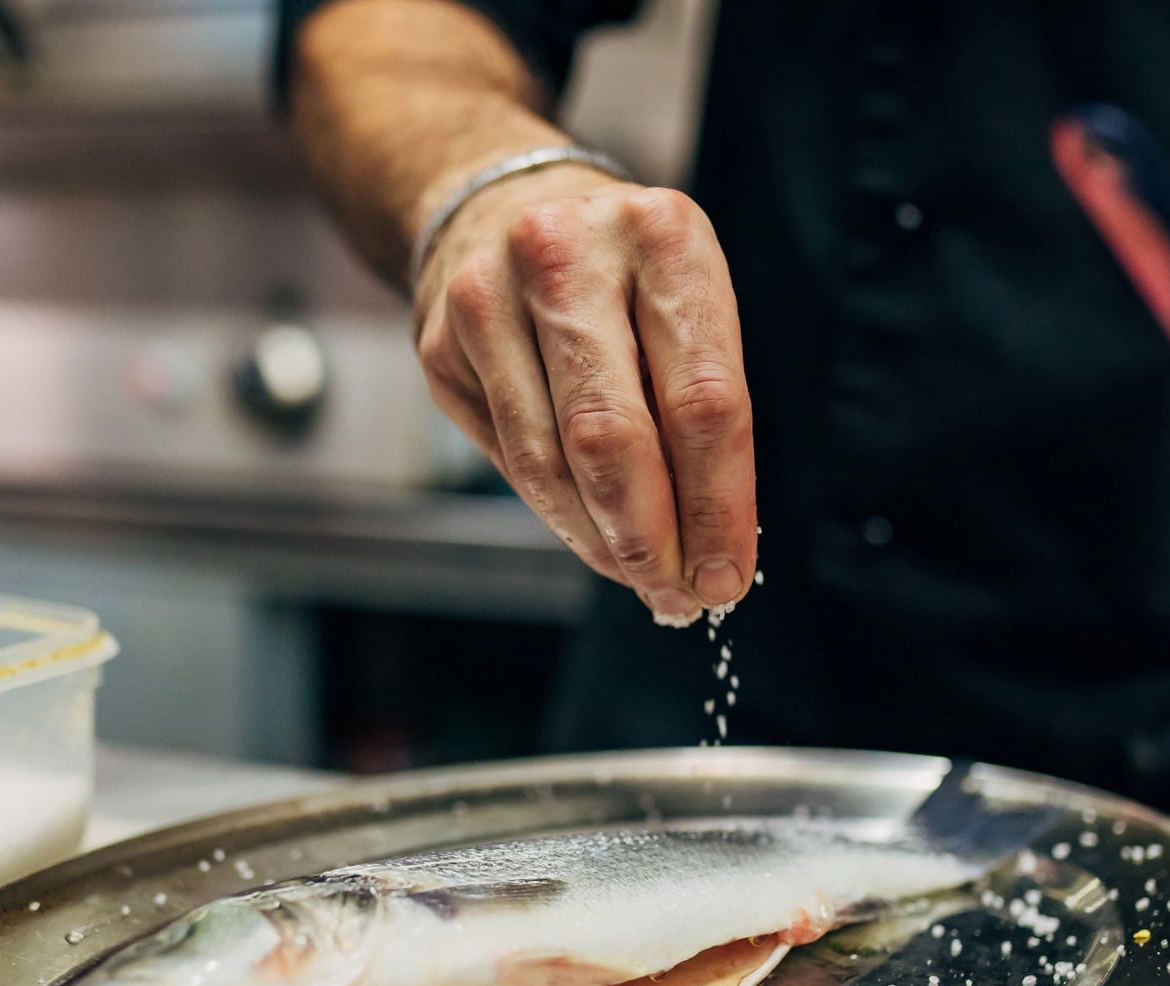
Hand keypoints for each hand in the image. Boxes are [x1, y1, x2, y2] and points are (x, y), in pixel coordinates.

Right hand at [413, 167, 756, 623]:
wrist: (509, 209)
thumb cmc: (624, 274)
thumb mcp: (686, 302)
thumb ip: (703, 409)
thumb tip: (711, 548)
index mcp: (661, 237)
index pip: (702, 400)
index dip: (718, 505)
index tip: (728, 573)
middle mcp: (565, 256)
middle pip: (613, 436)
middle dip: (651, 537)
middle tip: (678, 592)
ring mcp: (488, 298)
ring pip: (549, 462)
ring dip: (600, 539)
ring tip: (638, 573)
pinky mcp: (441, 345)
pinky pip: (509, 457)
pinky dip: (557, 511)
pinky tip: (590, 528)